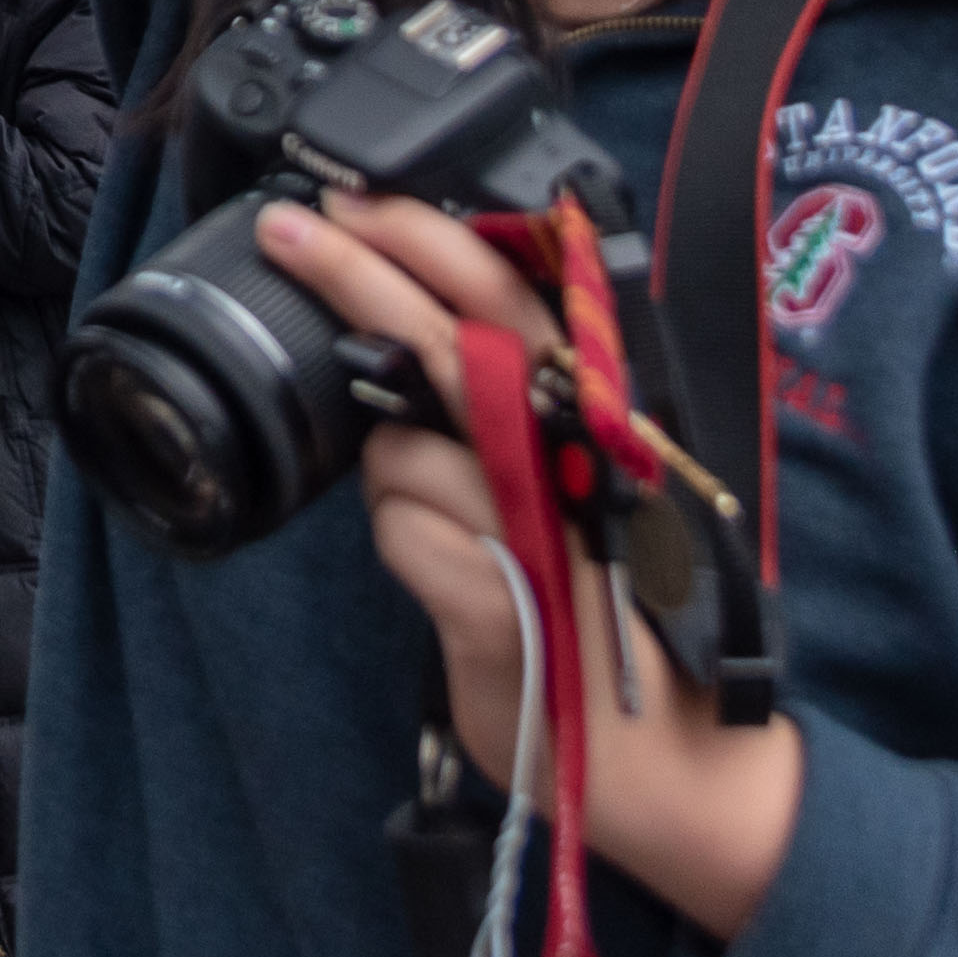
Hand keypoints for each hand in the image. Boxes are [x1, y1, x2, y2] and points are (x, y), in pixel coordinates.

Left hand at [254, 191, 804, 940]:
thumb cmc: (620, 617)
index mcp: (601, 420)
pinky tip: (447, 580)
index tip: (354, 198)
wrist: (670, 759)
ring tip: (446, 530)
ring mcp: (539, 528)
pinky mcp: (499, 603)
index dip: (429, 238)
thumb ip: (518, 417)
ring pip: (401, 447)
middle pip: (448, 338)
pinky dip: (402, 546)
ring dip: (393, 475)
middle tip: (287, 227)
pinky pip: (401, 535)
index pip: (513, 296)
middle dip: (357, 268)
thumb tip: (414, 342)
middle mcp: (577, 457)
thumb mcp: (579, 494)